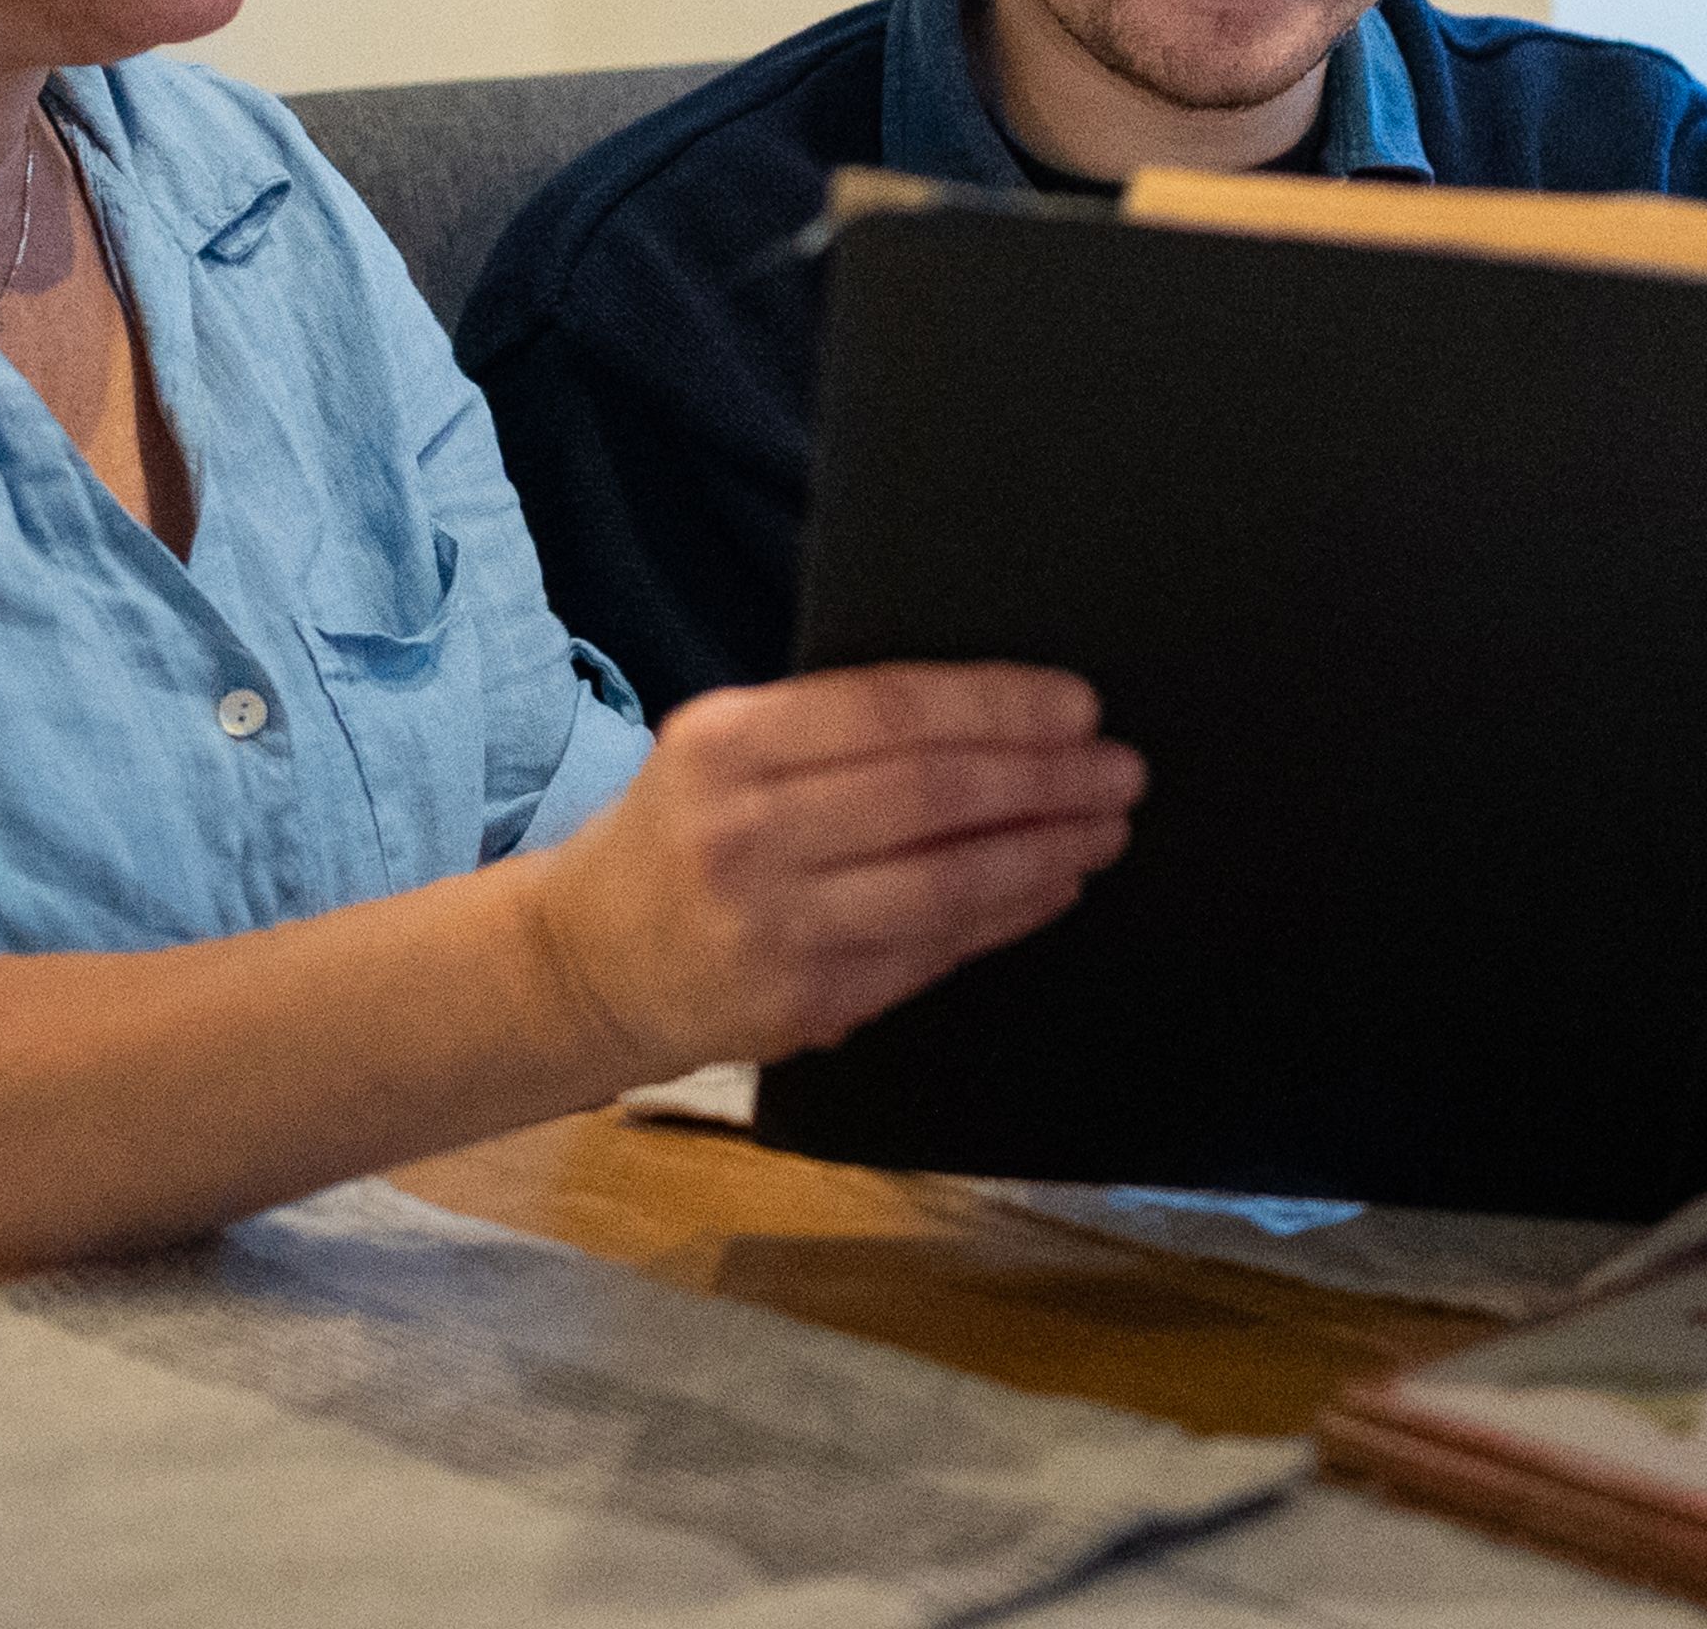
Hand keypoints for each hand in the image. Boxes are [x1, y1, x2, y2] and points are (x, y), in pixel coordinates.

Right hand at [519, 663, 1139, 1076]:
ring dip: (1045, 851)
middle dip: (1044, 779)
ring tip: (1105, 827)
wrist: (586, 963)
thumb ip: (832, 729)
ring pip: (945, 883)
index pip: (888, 710)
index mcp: (726, 742)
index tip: (1077, 704)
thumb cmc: (680, 835)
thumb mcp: (723, 749)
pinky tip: (1053, 885)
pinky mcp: (801, 1002)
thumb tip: (994, 714)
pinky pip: (933, 951)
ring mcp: (773, 927)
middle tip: (1119, 768)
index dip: (997, 705)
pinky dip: (1008, 914)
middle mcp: (744, 832)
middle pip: (930, 795)